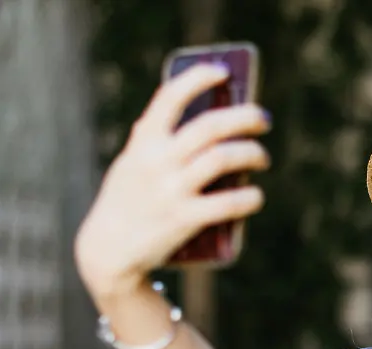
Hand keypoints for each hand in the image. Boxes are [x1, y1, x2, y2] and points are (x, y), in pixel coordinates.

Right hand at [73, 63, 270, 298]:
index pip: (171, 96)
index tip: (223, 73)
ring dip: (252, 153)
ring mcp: (171, 190)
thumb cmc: (128, 201)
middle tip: (263, 119)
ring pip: (223, 158)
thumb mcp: (133, 163)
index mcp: (143, 141)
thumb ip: (156, 140)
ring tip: (262, 158)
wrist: (107, 251)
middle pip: (210, 126)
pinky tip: (256, 195)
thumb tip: (200, 118)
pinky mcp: (184, 219)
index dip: (199, 78)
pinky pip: (228, 202)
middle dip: (245, 117)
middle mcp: (156, 160)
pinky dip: (250, 197)